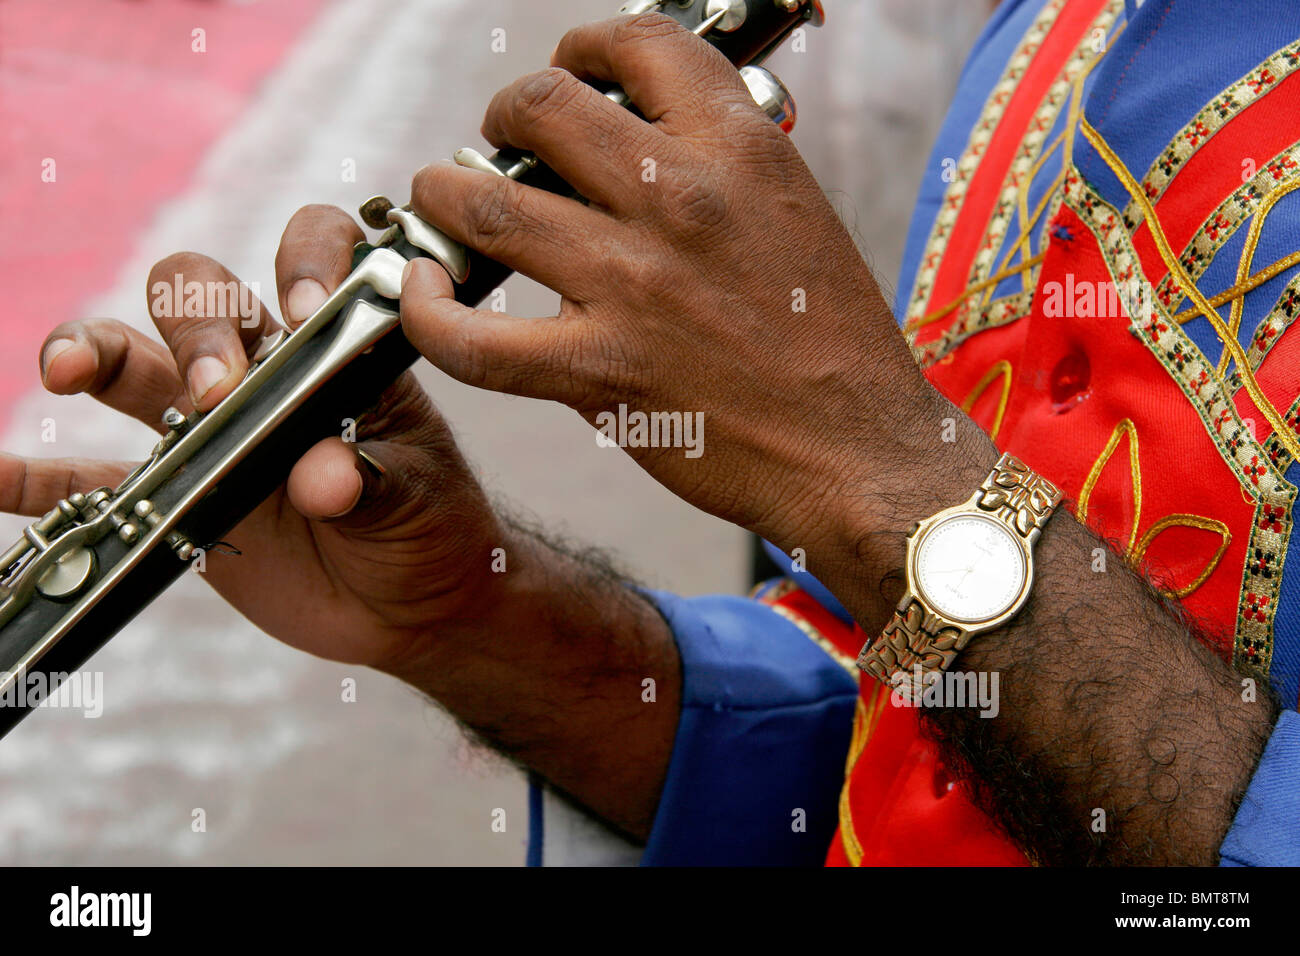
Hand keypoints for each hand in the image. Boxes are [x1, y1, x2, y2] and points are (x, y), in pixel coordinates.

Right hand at [4, 205, 510, 674]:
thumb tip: (324, 477)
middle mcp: (268, 370)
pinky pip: (93, 479)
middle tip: (213, 391)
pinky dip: (38, 477)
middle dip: (193, 323)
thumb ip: (372, 483)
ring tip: (65, 372)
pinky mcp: (178, 496)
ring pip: (133, 364)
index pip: (314, 257)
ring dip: (91, 351)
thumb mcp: (417, 499)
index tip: (304, 312)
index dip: (303, 261)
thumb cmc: (432, 526)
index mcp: (341, 351)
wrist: (415, 603)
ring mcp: (213, 430)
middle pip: (202, 297)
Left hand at [397, 13, 985, 576]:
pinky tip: (423, 291)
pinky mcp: (599, 372)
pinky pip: (474, 339)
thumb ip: (718, 167)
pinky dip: (427, 312)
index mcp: (740, 149)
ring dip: (445, 195)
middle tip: (501, 144)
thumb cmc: (831, 339)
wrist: (859, 450)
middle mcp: (680, 200)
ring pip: (486, 207)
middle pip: (541, 108)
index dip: (584, 46)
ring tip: (443, 201)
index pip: (637, 44)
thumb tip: (637, 144)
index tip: (570, 71)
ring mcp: (632, 286)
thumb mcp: (794, 212)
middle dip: (504, 114)